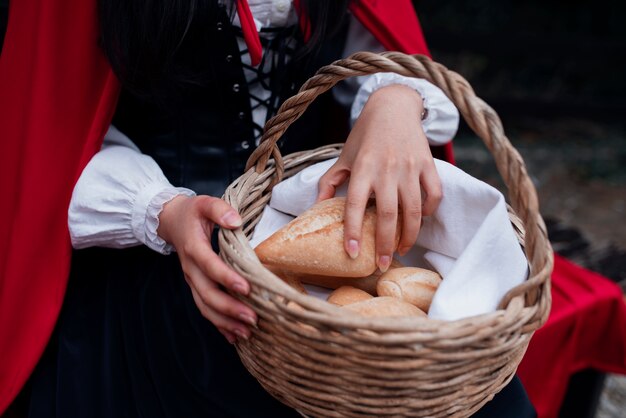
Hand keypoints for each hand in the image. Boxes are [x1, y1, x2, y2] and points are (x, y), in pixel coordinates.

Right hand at [158, 195, 255, 343]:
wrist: (171, 222)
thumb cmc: (192, 213)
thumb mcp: (205, 203)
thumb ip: (220, 209)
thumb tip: (236, 221)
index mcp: (194, 248)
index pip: (210, 266)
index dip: (226, 278)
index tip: (246, 288)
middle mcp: (191, 269)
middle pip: (207, 294)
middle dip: (230, 308)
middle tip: (253, 318)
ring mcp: (192, 280)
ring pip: (205, 306)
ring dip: (225, 321)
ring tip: (247, 333)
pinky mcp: (196, 287)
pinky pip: (205, 309)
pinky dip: (219, 324)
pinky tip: (234, 336)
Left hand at [318, 84, 441, 270]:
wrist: (393, 106)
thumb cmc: (365, 135)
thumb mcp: (344, 156)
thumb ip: (329, 181)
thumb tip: (316, 207)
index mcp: (362, 168)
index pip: (354, 204)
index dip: (351, 231)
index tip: (351, 252)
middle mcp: (386, 169)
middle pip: (387, 214)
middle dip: (384, 244)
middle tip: (381, 264)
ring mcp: (410, 167)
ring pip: (413, 210)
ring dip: (408, 235)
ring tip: (401, 250)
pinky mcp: (428, 164)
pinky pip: (434, 194)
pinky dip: (429, 211)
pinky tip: (419, 221)